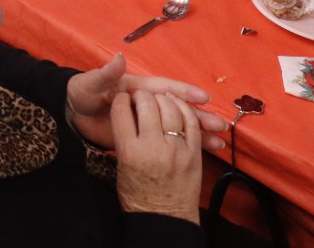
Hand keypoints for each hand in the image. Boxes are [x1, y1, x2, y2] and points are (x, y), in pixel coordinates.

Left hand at [66, 53, 226, 152]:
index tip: (204, 97)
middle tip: (220, 124)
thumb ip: (105, 73)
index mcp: (138, 87)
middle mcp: (148, 103)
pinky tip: (203, 152)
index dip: (183, 92)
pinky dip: (185, 146)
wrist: (73, 116)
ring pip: (178, 125)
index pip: (164, 89)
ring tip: (219, 141)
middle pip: (177, 108)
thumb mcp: (90, 83)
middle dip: (198, 115)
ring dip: (198, 132)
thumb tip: (118, 57)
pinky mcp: (146, 137)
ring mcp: (149, 121)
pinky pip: (168, 140)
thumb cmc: (82, 94)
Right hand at [111, 91, 202, 223]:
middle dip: (141, 95)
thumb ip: (124, 138)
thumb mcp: (121, 166)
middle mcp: (153, 147)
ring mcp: (176, 149)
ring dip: (163, 98)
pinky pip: (191, 121)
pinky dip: (184, 108)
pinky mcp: (193, 153)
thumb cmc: (138, 196)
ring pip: (170, 107)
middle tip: (140, 97)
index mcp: (129, 151)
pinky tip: (177, 105)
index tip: (122, 99)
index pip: (121, 110)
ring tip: (158, 98)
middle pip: (147, 104)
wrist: (164, 219)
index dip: (120, 100)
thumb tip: (128, 112)